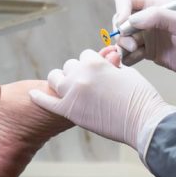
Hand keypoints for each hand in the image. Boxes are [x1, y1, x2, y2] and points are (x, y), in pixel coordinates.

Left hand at [30, 50, 175, 153]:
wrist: (142, 121)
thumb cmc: (140, 97)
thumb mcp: (127, 73)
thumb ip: (111, 66)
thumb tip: (107, 63)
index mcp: (95, 62)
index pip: (85, 55)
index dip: (91, 63)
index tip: (96, 72)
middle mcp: (80, 75)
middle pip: (69, 66)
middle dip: (77, 72)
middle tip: (86, 83)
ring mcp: (72, 93)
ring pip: (55, 78)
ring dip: (60, 80)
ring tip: (65, 86)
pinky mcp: (69, 111)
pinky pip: (46, 102)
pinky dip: (38, 97)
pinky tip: (33, 94)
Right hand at [113, 0, 175, 87]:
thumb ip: (156, 16)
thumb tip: (130, 20)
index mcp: (155, 4)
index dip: (120, 9)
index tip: (124, 24)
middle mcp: (148, 18)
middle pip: (119, 19)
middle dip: (121, 32)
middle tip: (133, 44)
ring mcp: (146, 35)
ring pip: (121, 38)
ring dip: (123, 46)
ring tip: (136, 52)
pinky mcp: (146, 51)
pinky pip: (127, 53)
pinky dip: (127, 57)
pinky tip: (139, 59)